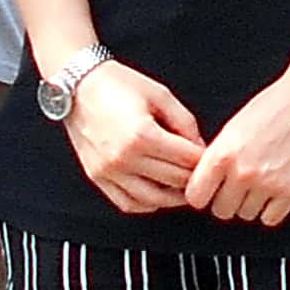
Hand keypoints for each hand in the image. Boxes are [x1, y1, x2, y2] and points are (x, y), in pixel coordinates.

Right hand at [66, 60, 205, 211]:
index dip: (204, 160)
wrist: (79, 86)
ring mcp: (109, 171)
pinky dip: (147, 204)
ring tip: (183, 187)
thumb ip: (185, 123)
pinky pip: (128, 203)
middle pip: (173, 181)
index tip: (210, 158)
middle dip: (192, 178)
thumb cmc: (117, 84)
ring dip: (173, 197)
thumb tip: (199, 148)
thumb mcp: (160, 95)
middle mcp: (124, 158)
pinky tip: (157, 194)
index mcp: (142, 135)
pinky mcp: (97, 177)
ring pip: (153, 200)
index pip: (186, 160)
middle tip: (202, 172)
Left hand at [183, 68, 289, 226]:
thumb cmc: (273, 106)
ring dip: (250, 203)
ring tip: (259, 182)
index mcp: (223, 154)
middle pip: (221, 210)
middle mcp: (243, 172)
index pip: (195, 197)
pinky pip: (270, 218)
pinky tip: (273, 190)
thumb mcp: (232, 128)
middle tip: (237, 185)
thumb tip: (204, 182)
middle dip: (227, 200)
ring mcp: (268, 183)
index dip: (201, 194)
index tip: (208, 191)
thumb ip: (216, 158)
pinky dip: (270, 208)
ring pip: (245, 215)